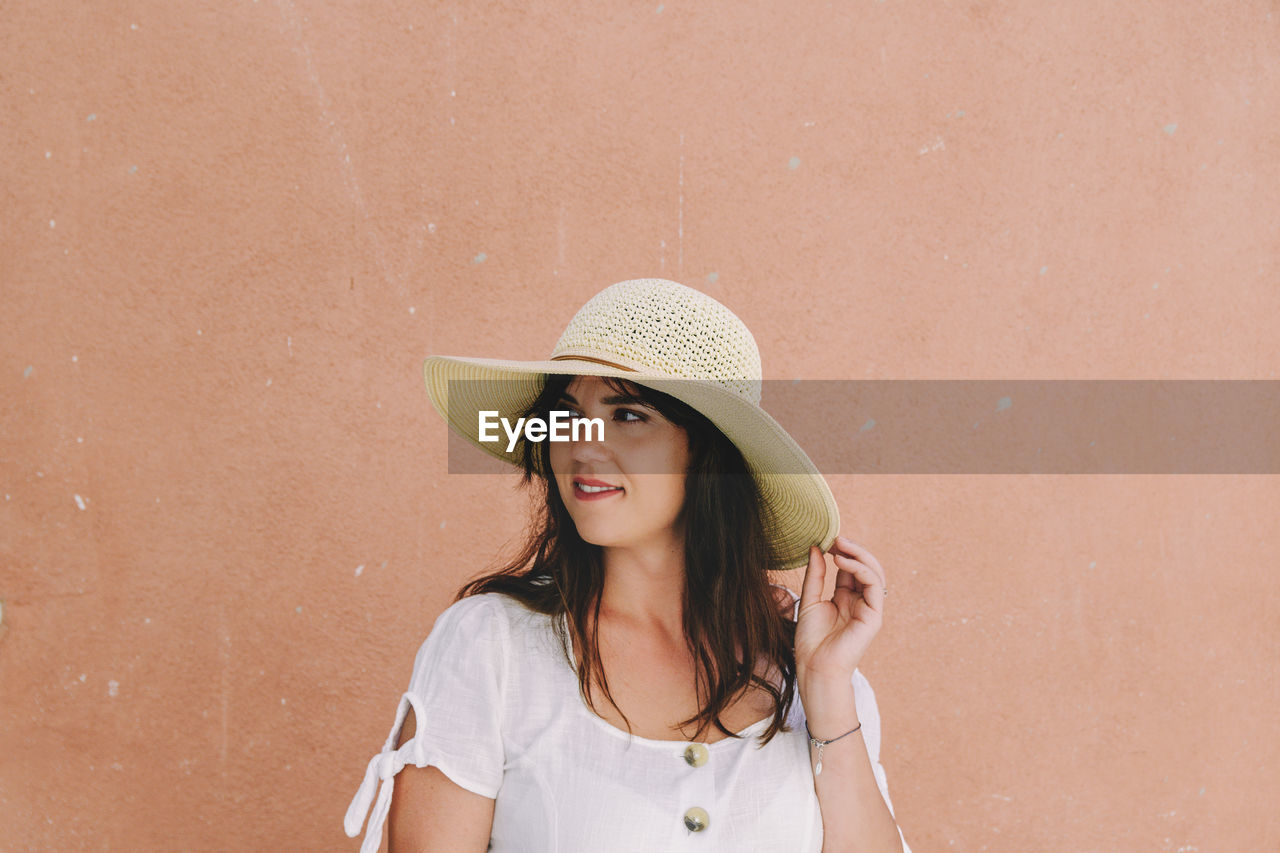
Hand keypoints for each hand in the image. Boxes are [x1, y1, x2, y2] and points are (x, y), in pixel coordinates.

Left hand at [794, 536, 887, 687]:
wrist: (815, 668)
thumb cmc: (811, 640)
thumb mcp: (809, 600)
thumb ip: (815, 575)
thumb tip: (816, 548)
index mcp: (846, 598)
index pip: (850, 568)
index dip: (841, 552)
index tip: (826, 540)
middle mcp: (861, 602)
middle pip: (866, 567)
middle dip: (853, 550)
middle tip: (836, 538)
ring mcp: (869, 608)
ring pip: (874, 572)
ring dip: (858, 554)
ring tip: (839, 545)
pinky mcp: (874, 616)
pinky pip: (874, 585)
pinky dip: (860, 568)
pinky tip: (842, 561)